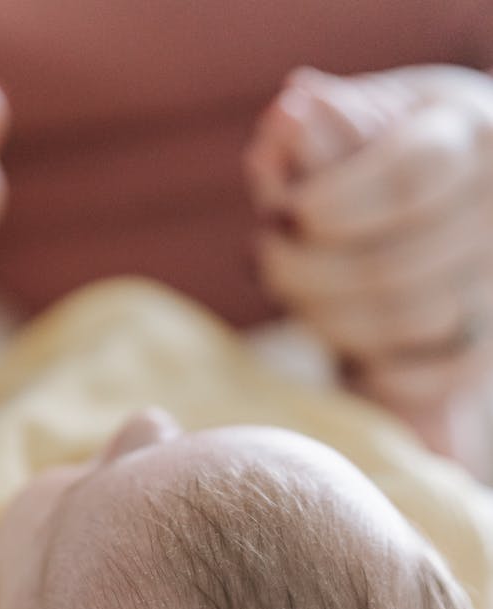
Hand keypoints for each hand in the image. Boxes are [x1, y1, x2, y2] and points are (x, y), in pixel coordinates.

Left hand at [246, 65, 492, 453]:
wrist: (457, 210)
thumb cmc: (395, 154)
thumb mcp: (371, 117)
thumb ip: (328, 122)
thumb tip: (291, 107)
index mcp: (474, 133)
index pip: (409, 177)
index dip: (336, 204)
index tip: (281, 216)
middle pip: (394, 265)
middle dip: (308, 273)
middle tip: (262, 258)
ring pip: (407, 322)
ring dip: (328, 319)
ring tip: (292, 294)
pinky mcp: (486, 347)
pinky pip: (430, 377)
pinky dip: (373, 370)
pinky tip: (340, 343)